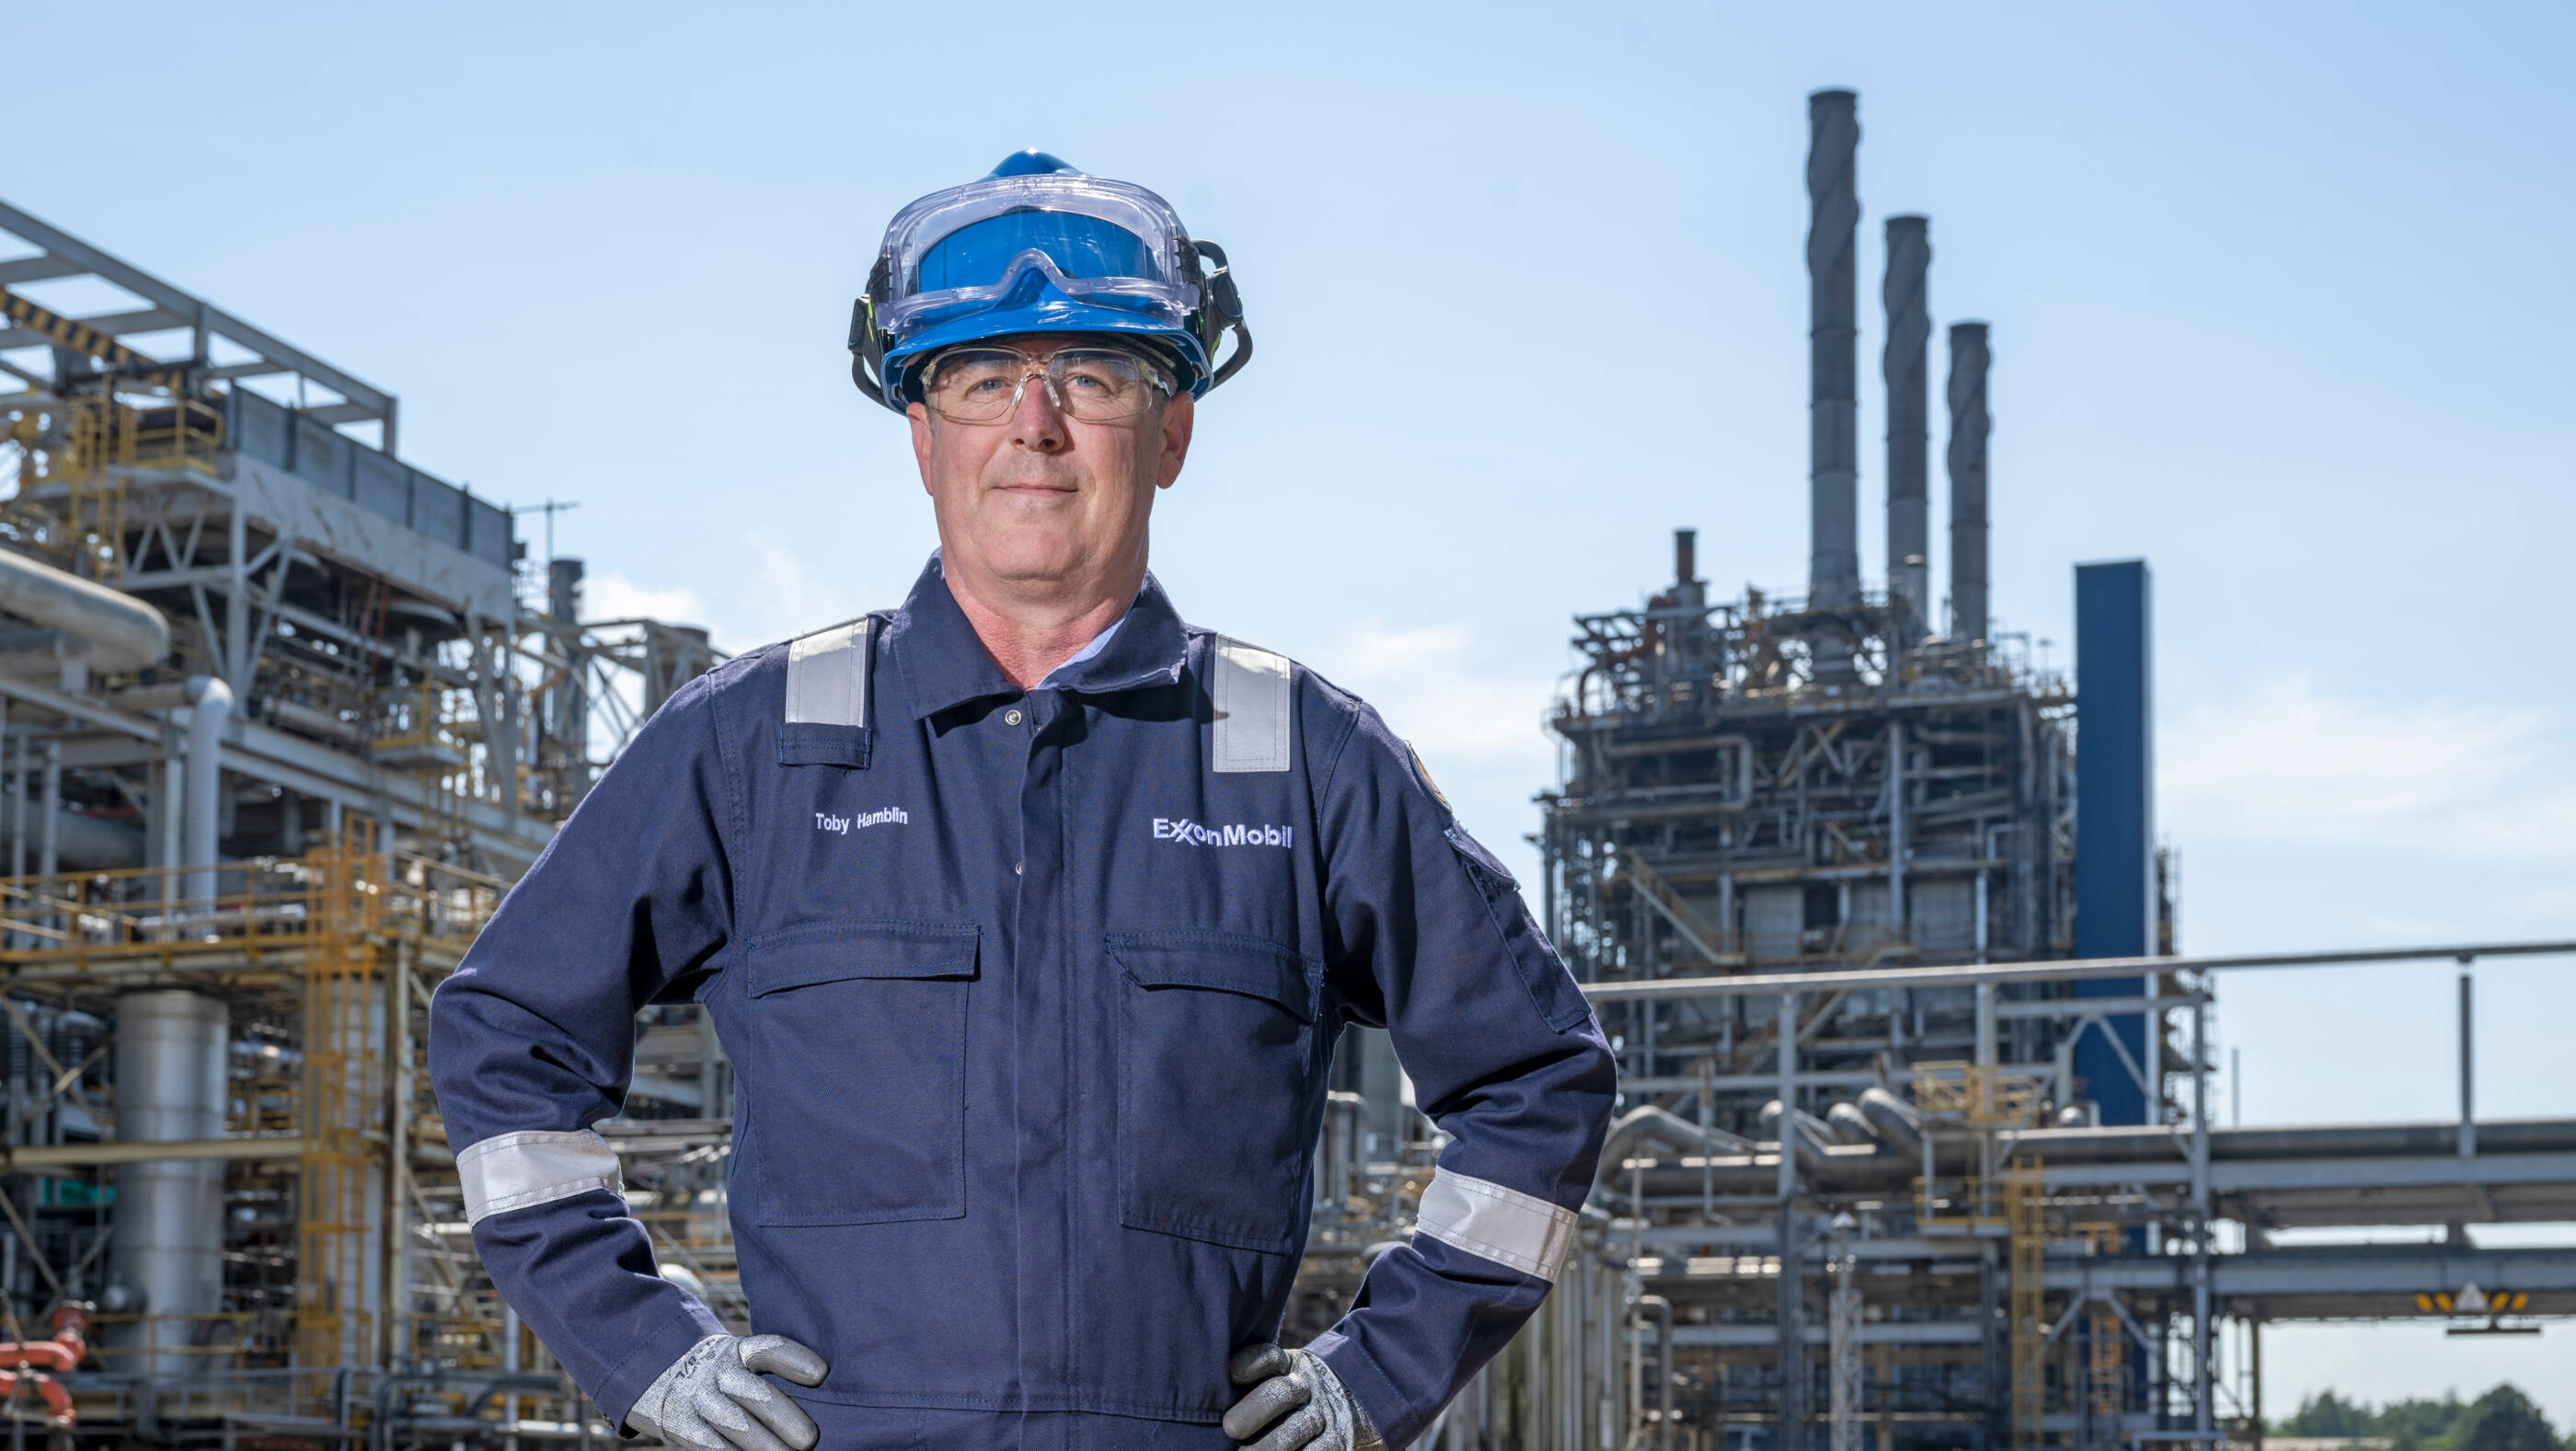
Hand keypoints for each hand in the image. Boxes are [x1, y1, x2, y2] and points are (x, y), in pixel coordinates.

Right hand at [625, 1333, 828, 1450]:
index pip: (769, 1349)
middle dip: (784, 1418)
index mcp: (738, 1352)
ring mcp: (698, 1398)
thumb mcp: (738, 1359)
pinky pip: (708, 1444)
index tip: (821, 1374)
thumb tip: (820, 1394)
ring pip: (735, 1423)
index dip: (794, 1359)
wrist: (656, 1371)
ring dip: (763, 1445)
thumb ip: (770, 1371)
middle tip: (810, 1440)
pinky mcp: (681, 1424)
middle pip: (756, 1394)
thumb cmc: (719, 1373)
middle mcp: (718, 1371)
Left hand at [1221, 1345, 1383, 1450]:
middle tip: (1230, 1428)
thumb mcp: (1281, 1377)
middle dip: (1254, 1409)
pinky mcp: (1338, 1441)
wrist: (1355, 1403)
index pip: (1270, 1357)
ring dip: (1269, 1447)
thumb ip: (1251, 1383)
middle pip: (1281, 1392)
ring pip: (1297, 1428)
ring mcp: (1325, 1414)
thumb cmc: (1295, 1396)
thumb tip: (1212, 1397)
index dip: (1250, 1362)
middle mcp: (1308, 1385)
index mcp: (1290, 1365)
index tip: (1231, 1373)